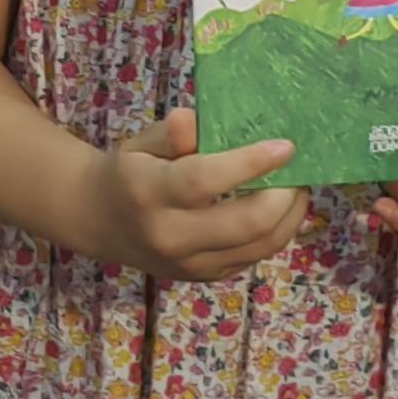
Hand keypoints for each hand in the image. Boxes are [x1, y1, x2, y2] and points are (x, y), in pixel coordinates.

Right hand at [88, 107, 304, 280]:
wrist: (101, 221)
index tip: (286, 146)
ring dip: (289, 217)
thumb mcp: (141, 143)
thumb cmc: (129, 172)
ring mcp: (189, 264)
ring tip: (297, 188)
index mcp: (149, 194)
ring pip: (260, 247)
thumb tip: (192, 121)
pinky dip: (276, 233)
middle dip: (284, 196)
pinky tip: (280, 210)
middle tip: (297, 171)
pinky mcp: (204, 277)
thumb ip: (170, 133)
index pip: (206, 180)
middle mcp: (170, 236)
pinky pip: (254, 258)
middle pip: (246, 223)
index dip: (251, 163)